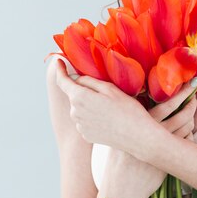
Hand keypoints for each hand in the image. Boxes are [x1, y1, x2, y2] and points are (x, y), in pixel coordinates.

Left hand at [55, 59, 196, 156]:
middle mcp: (75, 113)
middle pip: (75, 94)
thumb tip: (74, 78)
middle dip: (84, 90)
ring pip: (80, 107)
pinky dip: (93, 115)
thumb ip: (89, 81)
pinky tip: (109, 118)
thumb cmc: (128, 110)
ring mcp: (80, 126)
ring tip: (111, 107)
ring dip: (90, 103)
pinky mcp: (86, 135)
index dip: (60, 70)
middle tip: (106, 91)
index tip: (58, 61)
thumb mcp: (110, 88)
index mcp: (80, 98)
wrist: (138, 137)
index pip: (63, 81)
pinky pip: (85, 120)